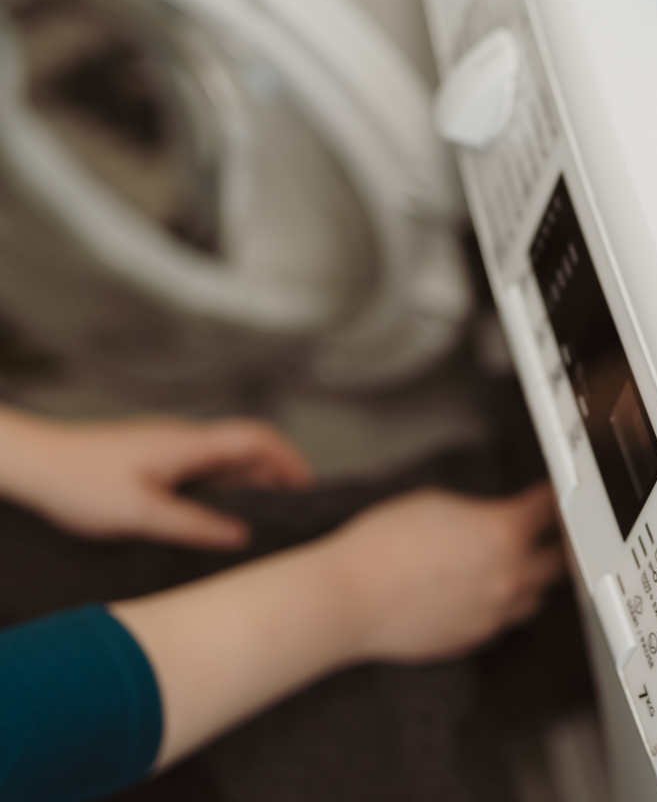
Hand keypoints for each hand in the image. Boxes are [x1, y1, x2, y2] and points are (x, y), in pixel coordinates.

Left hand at [0, 411, 312, 548]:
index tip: (307, 487)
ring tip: (260, 514)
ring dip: (250, 479)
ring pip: (224, 457)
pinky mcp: (153, 455)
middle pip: (248, 446)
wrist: (31, 462)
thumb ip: (194, 526)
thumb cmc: (76, 481)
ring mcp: (168, 445)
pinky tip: (214, 512)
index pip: (258, 439)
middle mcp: (184, 438)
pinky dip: (223, 483)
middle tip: (290, 508)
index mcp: (189, 445)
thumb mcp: (140, 514)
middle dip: (277, 472)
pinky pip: (202, 465)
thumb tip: (239, 535)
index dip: (290, 460)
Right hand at [325, 483, 565, 663]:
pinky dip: (499, 606)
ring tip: (523, 565)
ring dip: (533, 580)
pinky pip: (501, 621)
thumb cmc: (383, 546)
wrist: (351, 597)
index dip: (555, 497)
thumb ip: (479, 512)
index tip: (556, 495)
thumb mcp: (438, 502)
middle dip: (560, 543)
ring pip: (534, 597)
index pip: (550, 509)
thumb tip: (489, 520)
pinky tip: (483, 594)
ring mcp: (493, 613)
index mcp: (505, 533)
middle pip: (560, 561)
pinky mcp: (472, 639)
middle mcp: (509, 576)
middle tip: (556, 532)